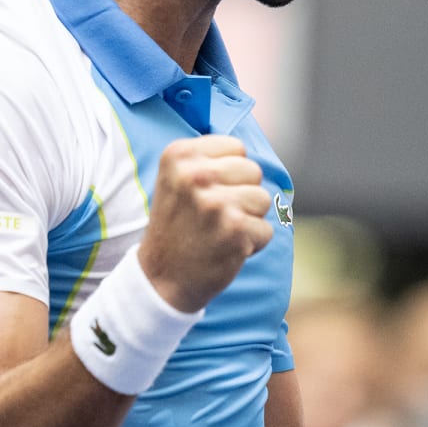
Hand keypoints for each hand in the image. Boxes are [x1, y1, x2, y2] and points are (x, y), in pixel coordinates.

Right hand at [138, 136, 272, 312]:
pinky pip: (266, 230)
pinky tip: (226, 248)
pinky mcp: (235, 229)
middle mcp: (196, 175)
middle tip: (214, 215)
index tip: (206, 192)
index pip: (236, 147)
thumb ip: (209, 159)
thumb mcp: (177, 178)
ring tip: (220, 231)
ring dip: (248, 219)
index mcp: (179, 155)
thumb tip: (251, 154)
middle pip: (253, 170)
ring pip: (263, 199)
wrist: (161, 278)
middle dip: (242, 194)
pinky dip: (252, 243)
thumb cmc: (177, 225)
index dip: (229, 173)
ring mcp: (216, 202)